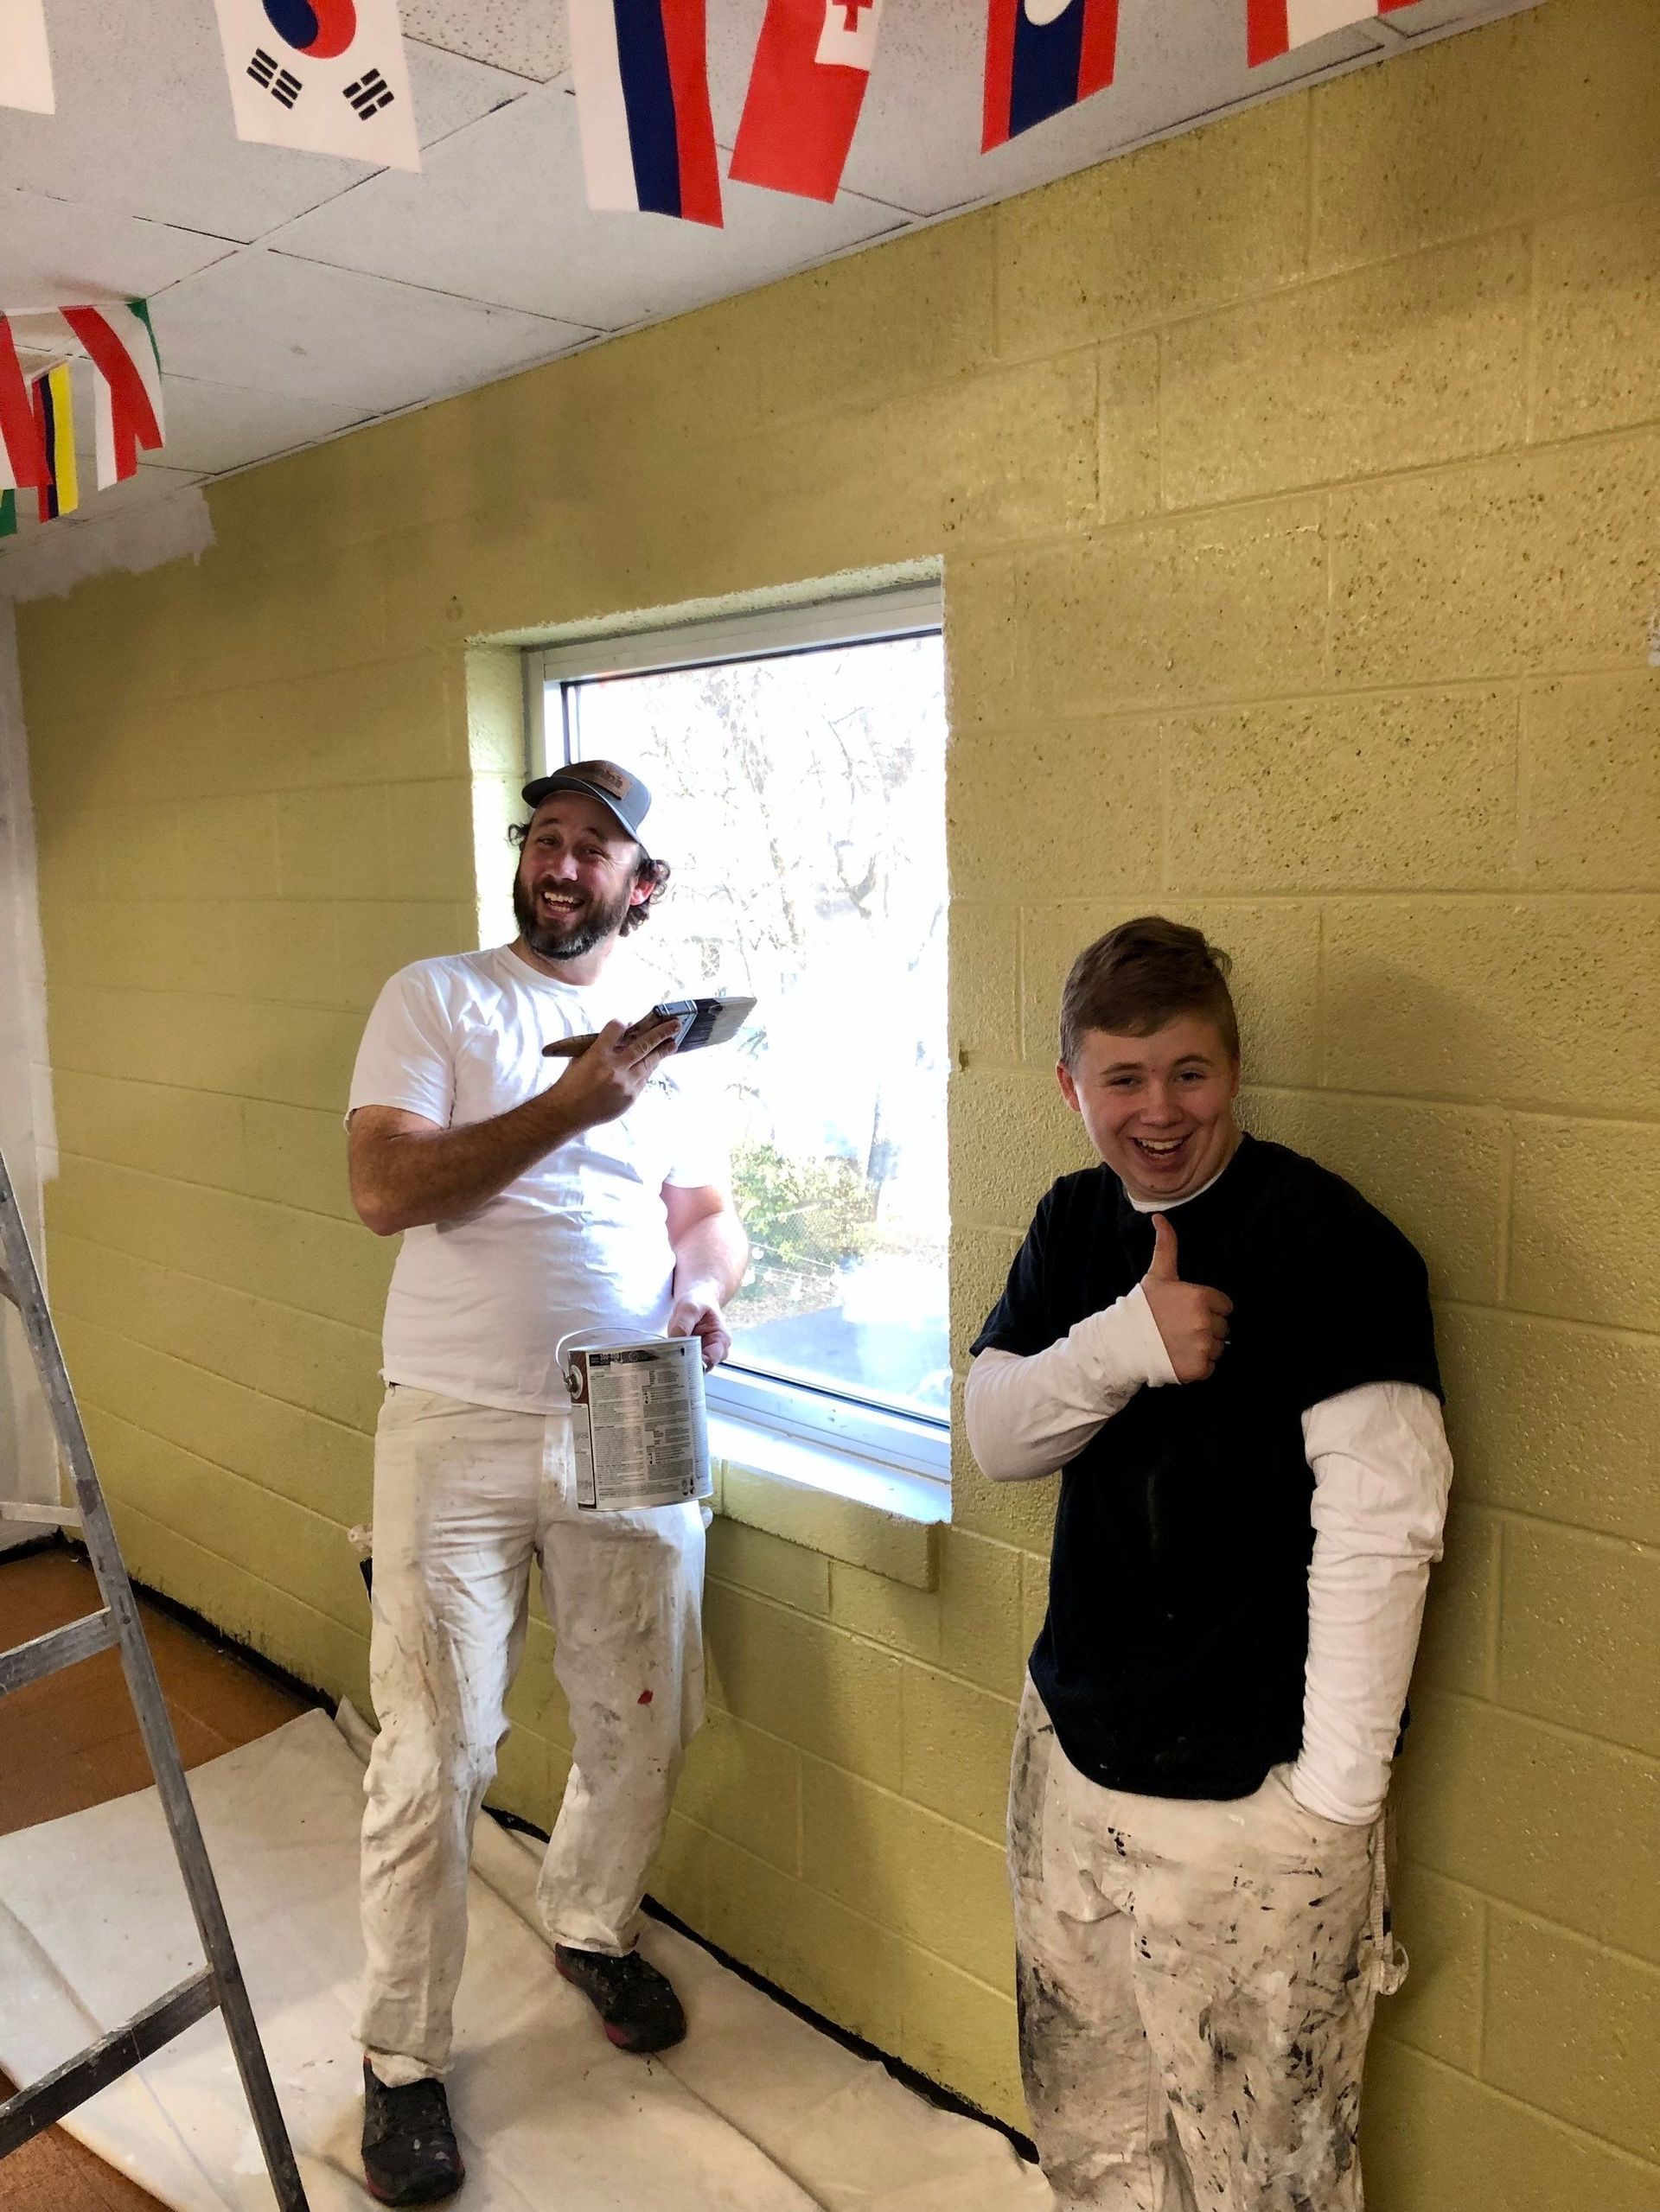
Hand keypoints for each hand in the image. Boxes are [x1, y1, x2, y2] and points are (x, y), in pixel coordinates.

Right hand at [547, 1016, 681, 1129]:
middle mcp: (614, 1067)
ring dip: (661, 1052)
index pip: (617, 1028)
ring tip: (672, 1044)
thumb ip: (603, 1044)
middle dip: (661, 1033)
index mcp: (598, 1053)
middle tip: (675, 1025)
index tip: (626, 1024)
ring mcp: (625, 1083)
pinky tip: (653, 1064)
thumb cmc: (571, 1083)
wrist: (567, 1112)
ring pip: (649, 1063)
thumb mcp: (581, 1058)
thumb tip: (625, 1029)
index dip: (621, 1025)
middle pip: (643, 1044)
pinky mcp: (631, 1096)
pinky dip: (648, 1070)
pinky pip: (644, 1079)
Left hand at [667, 1293, 730, 1371]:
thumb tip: (674, 1341)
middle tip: (666, 1364)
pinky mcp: (693, 1355)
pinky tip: (664, 1357)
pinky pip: (684, 1363)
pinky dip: (675, 1361)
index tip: (678, 1362)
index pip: (710, 1360)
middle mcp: (716, 1352)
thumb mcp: (689, 1307)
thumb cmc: (698, 1301)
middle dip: (684, 1367)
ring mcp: (704, 1355)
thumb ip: (683, 1323)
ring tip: (663, 1360)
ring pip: (691, 1368)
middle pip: (701, 1368)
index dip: (694, 1364)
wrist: (697, 1300)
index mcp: (721, 1340)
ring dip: (678, 1365)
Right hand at [1141, 1214, 1231, 1383]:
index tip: (1187, 1311)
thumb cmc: (1142, 1307)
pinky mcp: (1199, 1369)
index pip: (1224, 1305)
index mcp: (1201, 1297)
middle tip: (1181, 1328)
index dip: (1208, 1307)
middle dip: (1206, 1327)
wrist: (1123, 1343)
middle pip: (1223, 1327)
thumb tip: (1160, 1216)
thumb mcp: (1157, 1274)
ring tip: (1180, 1343)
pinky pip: (1210, 1367)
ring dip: (1204, 1347)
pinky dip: (1198, 1366)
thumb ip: (1166, 1246)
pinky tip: (1180, 1357)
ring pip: (1218, 1348)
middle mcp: (1206, 1322)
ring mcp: (1203, 1347)